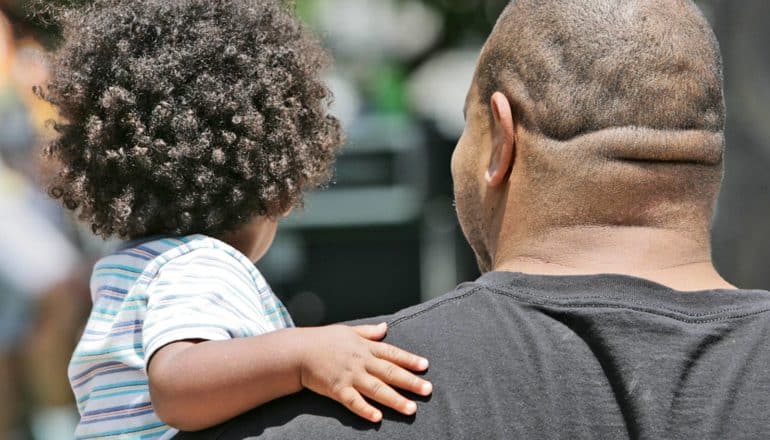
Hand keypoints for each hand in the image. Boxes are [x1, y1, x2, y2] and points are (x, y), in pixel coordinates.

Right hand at [298, 323, 431, 422]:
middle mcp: (361, 361)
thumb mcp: (348, 330)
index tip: (425, 366)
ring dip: (395, 399)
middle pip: (390, 372)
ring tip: (411, 409)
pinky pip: (353, 401)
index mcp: (365, 347)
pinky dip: (365, 410)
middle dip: (410, 382)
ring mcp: (350, 376)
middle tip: (428, 390)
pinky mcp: (337, 389)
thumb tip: (385, 327)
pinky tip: (378, 418)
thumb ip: (369, 331)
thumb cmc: (323, 340)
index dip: (410, 359)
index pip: (392, 353)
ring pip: (377, 389)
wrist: (298, 351)